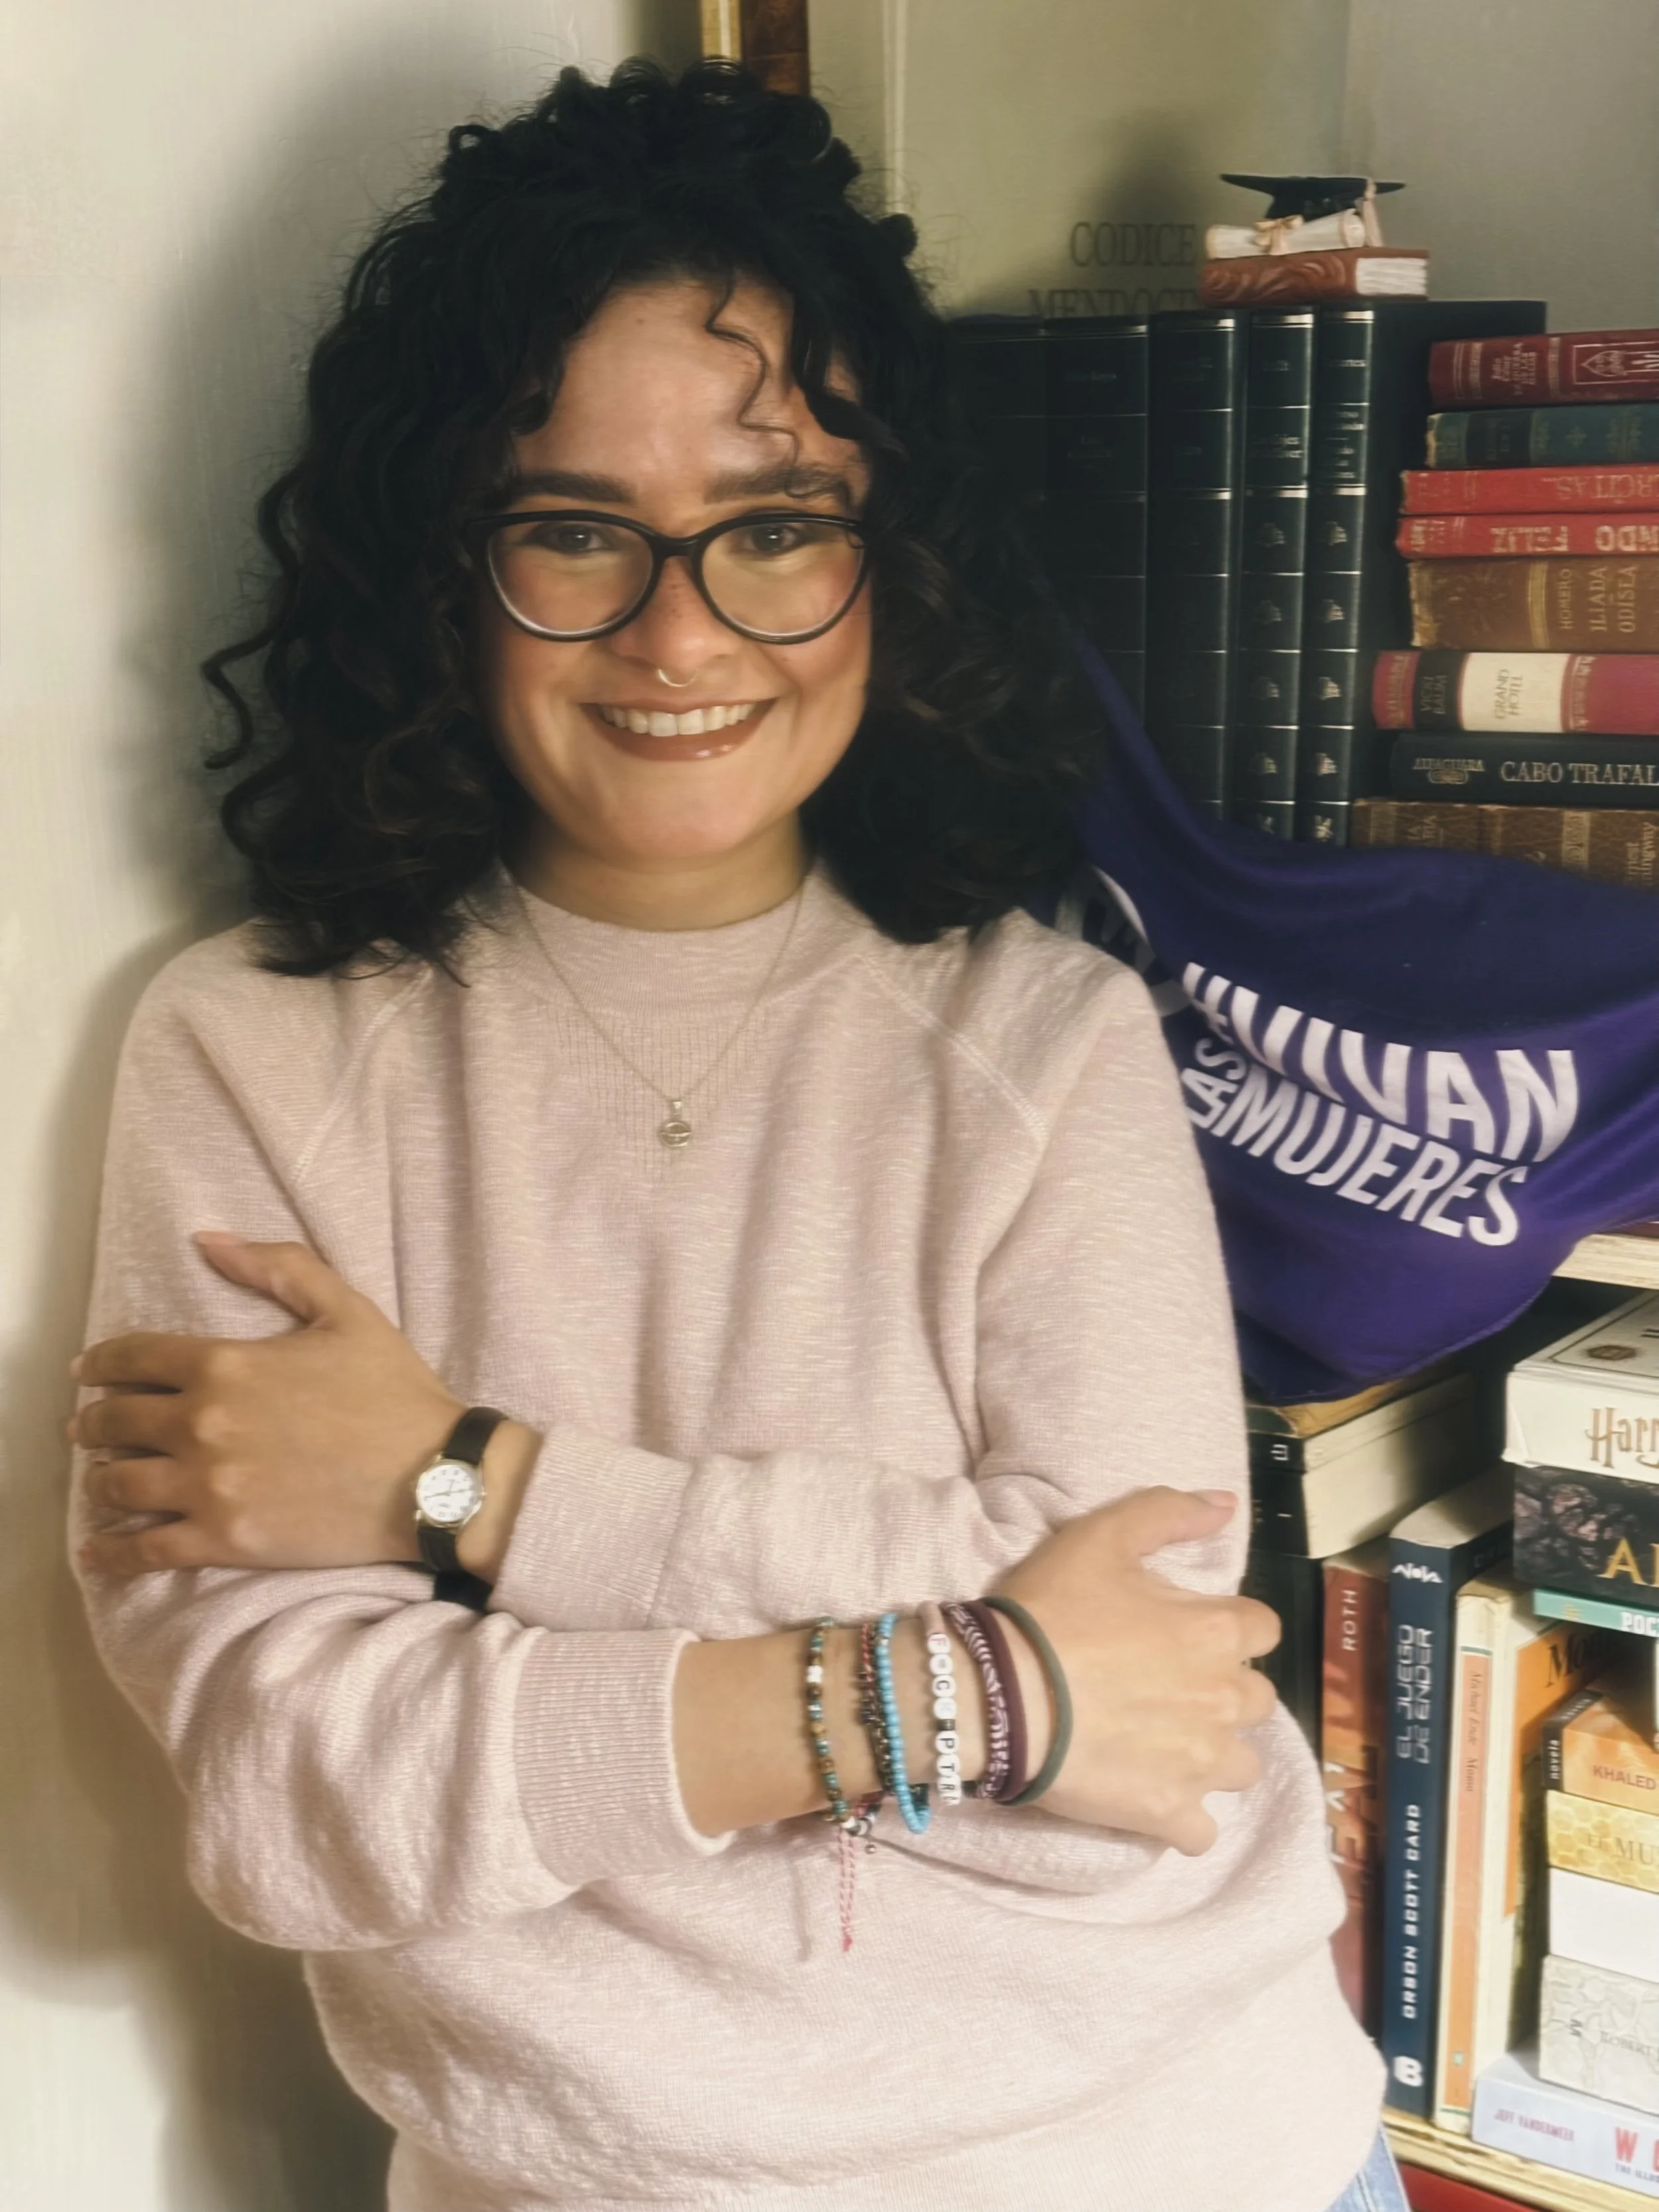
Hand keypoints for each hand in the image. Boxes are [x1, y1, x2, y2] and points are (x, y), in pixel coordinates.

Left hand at [72, 1233, 531, 1577]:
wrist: (434, 1477)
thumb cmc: (394, 1391)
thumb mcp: (346, 1310)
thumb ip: (277, 1267)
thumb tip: (209, 1239)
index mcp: (226, 1364)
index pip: (136, 1357)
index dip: (102, 1362)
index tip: (86, 1371)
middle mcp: (203, 1423)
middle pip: (117, 1421)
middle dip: (94, 1422)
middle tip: (87, 1428)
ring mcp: (208, 1485)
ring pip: (119, 1484)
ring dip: (99, 1480)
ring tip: (100, 1481)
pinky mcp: (222, 1540)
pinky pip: (143, 1548)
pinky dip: (110, 1552)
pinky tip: (95, 1552)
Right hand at [993, 1486, 1278, 1854]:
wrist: (1000, 1693)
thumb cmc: (1052, 1610)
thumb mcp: (1102, 1536)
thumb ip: (1169, 1513)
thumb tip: (1226, 1506)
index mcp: (1216, 1632)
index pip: (1262, 1628)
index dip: (1225, 1627)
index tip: (1183, 1631)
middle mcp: (1224, 1701)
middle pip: (1257, 1701)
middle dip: (1222, 1693)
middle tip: (1166, 1688)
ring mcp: (1200, 1764)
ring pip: (1240, 1768)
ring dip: (1211, 1756)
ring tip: (1161, 1746)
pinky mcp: (1169, 1814)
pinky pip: (1201, 1831)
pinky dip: (1183, 1819)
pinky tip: (1151, 1796)